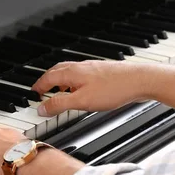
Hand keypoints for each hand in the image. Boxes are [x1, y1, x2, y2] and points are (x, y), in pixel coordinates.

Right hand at [32, 60, 155, 115]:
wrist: (141, 80)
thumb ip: (60, 105)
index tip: (33, 94)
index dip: (38, 87)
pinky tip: (81, 91)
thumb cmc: (114, 89)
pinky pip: (81, 75)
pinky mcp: (103, 73)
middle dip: (47, 80)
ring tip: (58, 91)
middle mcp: (81, 67)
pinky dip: (73, 82)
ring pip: (70, 72)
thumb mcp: (82, 101)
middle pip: (57, 71)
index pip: (48, 77)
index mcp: (72, 72)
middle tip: (41, 91)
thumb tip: (41, 108)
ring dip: (60, 81)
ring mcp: (93, 68)